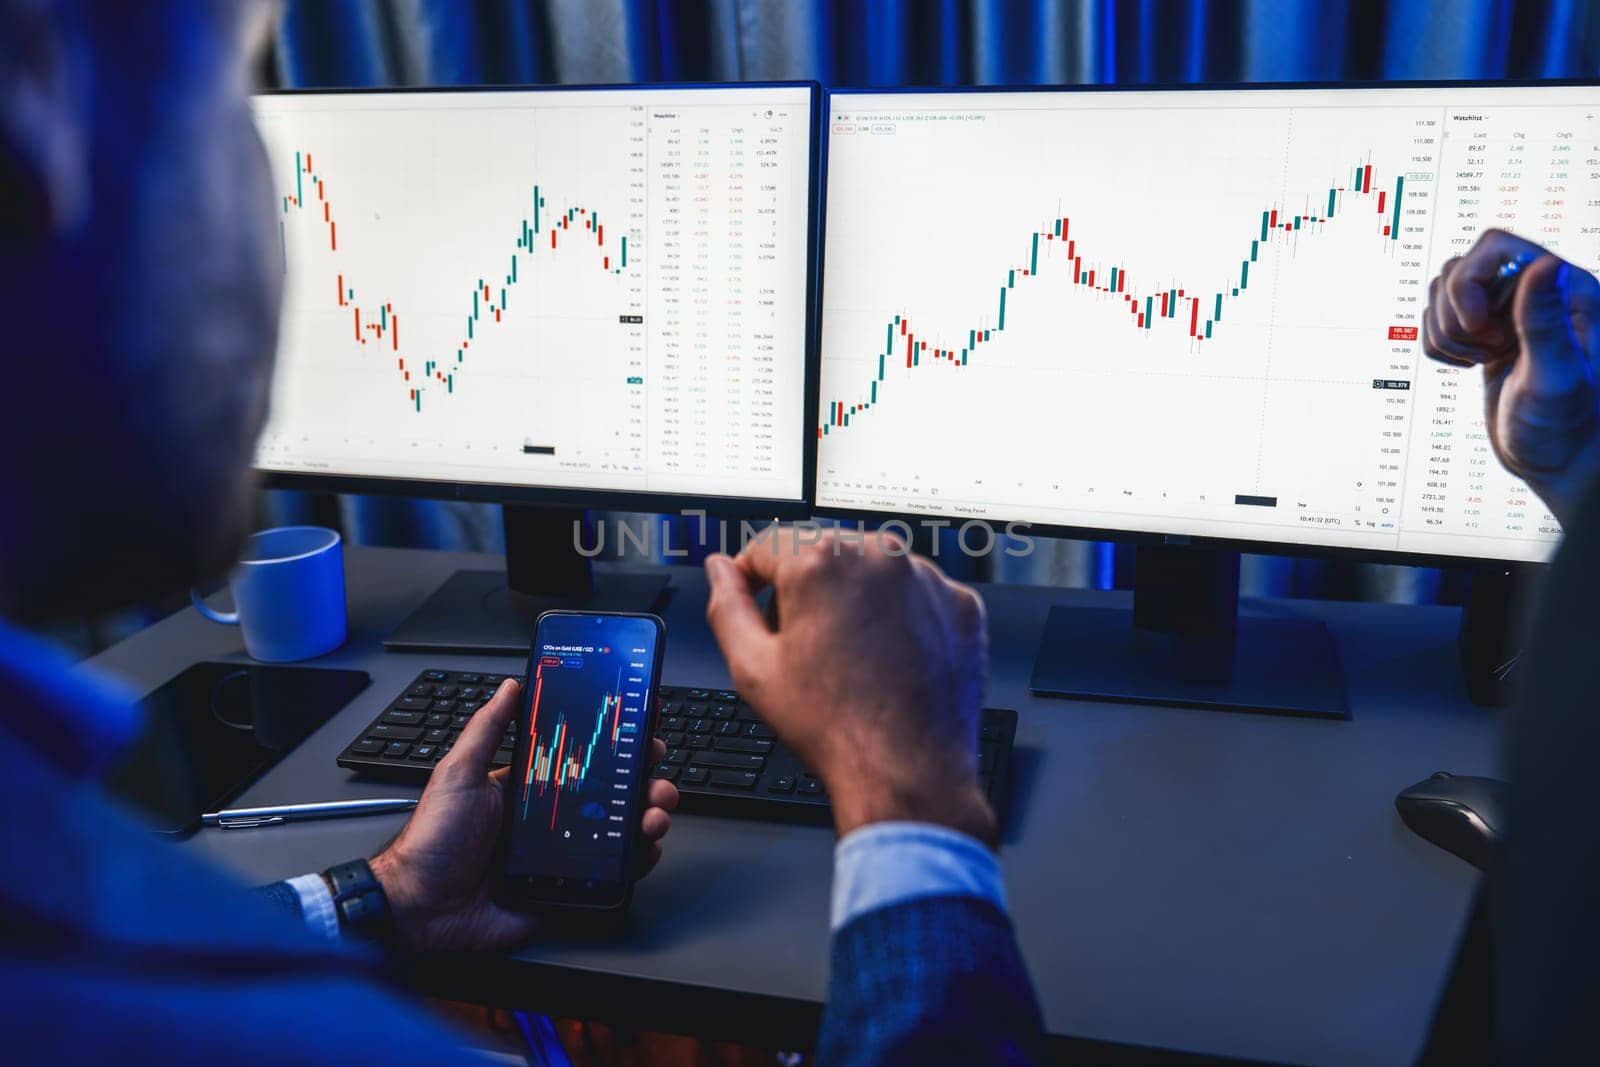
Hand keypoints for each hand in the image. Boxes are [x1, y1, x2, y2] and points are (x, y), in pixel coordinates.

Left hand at [370, 678, 678, 952]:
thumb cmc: (432, 842)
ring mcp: (560, 855)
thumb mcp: (458, 773)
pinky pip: (610, 875)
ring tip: (654, 810)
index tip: (638, 731)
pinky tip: (647, 846)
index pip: (580, 760)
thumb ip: (486, 728)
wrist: (420, 909)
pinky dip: (637, 860)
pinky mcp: (565, 889)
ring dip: (646, 815)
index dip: (612, 747)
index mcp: (526, 788)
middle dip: (641, 780)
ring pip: (617, 831)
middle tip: (654, 773)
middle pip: (608, 794)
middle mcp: (547, 819)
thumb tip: (510, 687)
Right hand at [704, 527, 995, 846]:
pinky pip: (918, 594)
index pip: (769, 546)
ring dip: (858, 601)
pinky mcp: (959, 603)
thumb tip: (721, 571)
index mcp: (820, 563)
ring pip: (874, 572)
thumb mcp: (753, 668)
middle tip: (807, 647)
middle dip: (809, 591)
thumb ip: (727, 606)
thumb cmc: (835, 726)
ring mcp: (925, 578)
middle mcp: (877, 556)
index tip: (756, 603)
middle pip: (824, 556)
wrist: (908, 770)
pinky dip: (903, 617)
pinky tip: (892, 659)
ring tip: (855, 659)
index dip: (752, 578)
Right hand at [1423, 229, 1599, 524]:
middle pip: (1460, 268)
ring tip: (1482, 360)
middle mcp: (1534, 293)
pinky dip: (1441, 346)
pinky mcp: (1487, 336)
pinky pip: (1437, 322)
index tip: (1477, 324)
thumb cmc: (1570, 426)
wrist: (1561, 459)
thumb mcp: (1557, 377)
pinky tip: (1473, 366)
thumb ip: (1546, 320)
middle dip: (1456, 315)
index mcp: (1563, 289)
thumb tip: (1544, 264)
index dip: (1470, 280)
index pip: (1494, 246)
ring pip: (1443, 294)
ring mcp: (1508, 314)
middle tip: (1487, 350)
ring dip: (1446, 332)